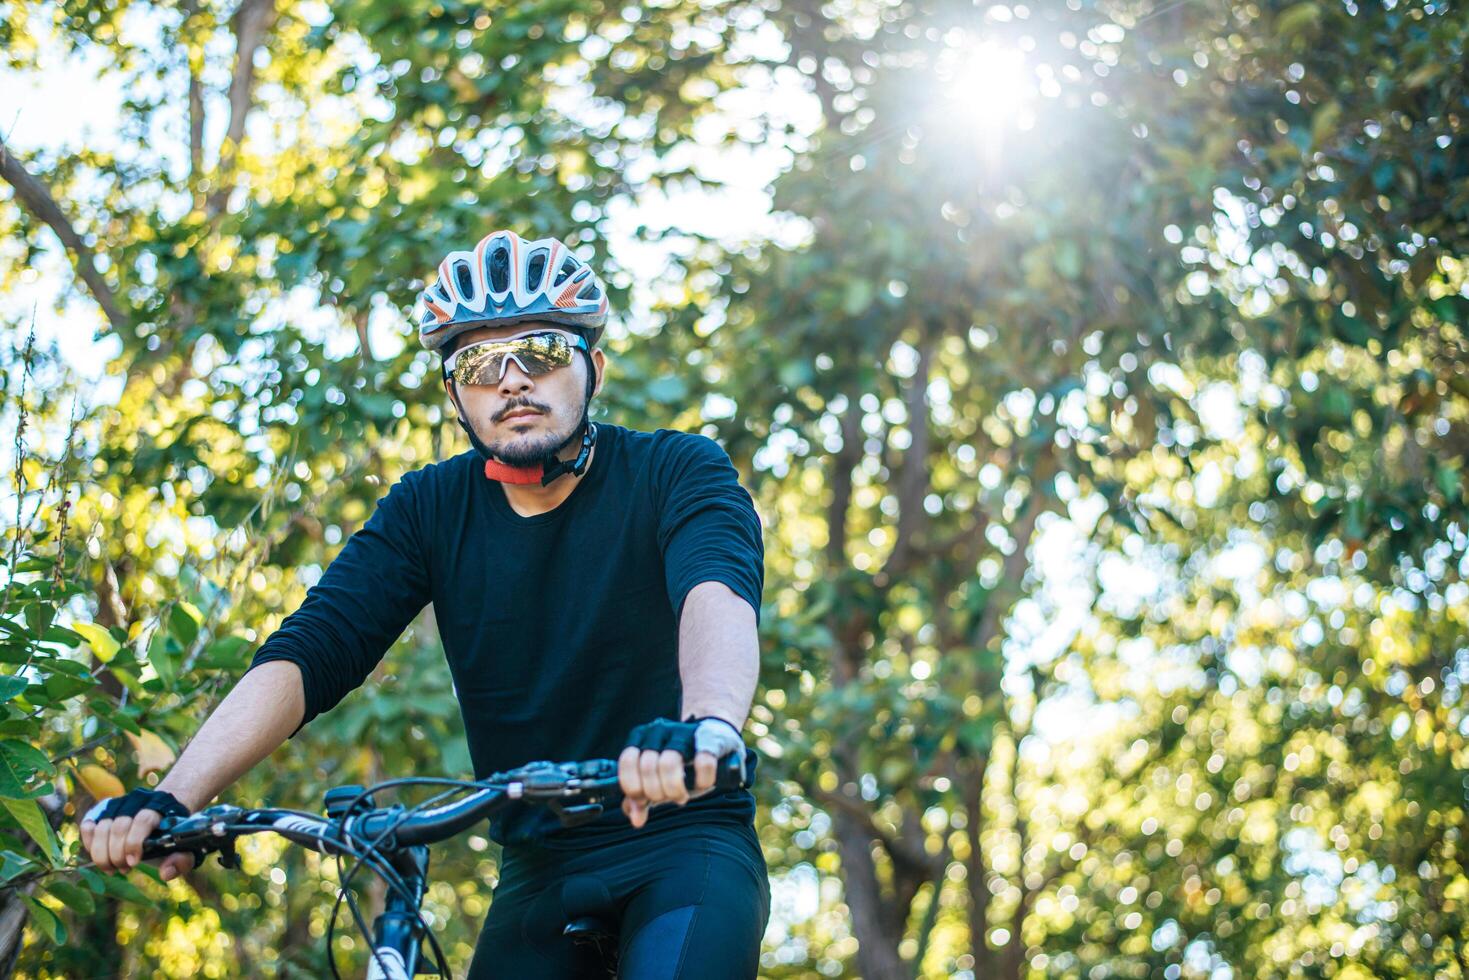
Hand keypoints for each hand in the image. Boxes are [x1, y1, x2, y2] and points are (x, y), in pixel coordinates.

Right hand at [79, 789, 195, 880]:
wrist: (162, 818)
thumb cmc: (170, 838)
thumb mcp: (184, 850)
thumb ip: (182, 861)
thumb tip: (166, 872)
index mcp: (160, 809)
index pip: (142, 819)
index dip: (134, 842)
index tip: (133, 863)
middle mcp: (136, 803)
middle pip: (119, 826)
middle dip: (117, 854)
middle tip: (124, 869)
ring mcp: (117, 806)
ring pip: (101, 827)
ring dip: (101, 853)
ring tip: (112, 868)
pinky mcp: (102, 812)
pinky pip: (87, 826)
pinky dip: (88, 844)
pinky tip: (100, 856)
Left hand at [617, 717, 744, 828]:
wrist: (715, 741)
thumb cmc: (683, 765)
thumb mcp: (658, 781)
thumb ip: (642, 798)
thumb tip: (635, 818)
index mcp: (641, 737)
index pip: (627, 761)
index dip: (634, 787)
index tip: (643, 800)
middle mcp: (660, 730)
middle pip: (648, 766)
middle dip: (656, 792)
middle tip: (667, 798)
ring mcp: (685, 731)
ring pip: (669, 763)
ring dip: (674, 789)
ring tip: (681, 796)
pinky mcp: (710, 738)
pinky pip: (703, 762)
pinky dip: (703, 780)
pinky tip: (703, 785)